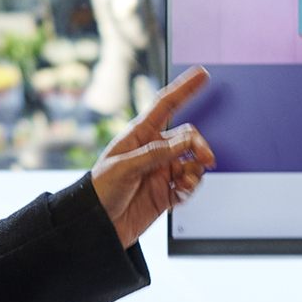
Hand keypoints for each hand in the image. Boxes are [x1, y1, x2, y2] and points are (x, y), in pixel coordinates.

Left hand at [90, 68, 215, 247]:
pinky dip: (190, 187)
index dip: (184, 88)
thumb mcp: (124, 167)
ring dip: (195, 170)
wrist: (96, 227)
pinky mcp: (166, 193)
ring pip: (192, 162)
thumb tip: (186, 141)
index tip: (202, 74)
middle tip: (206, 158)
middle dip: (198, 146)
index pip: (165, 105)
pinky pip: (189, 185)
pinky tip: (181, 192)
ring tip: (185, 182)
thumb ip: (156, 153)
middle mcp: (153, 151)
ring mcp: (161, 172)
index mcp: (139, 136)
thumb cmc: (99, 191)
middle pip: (187, 137)